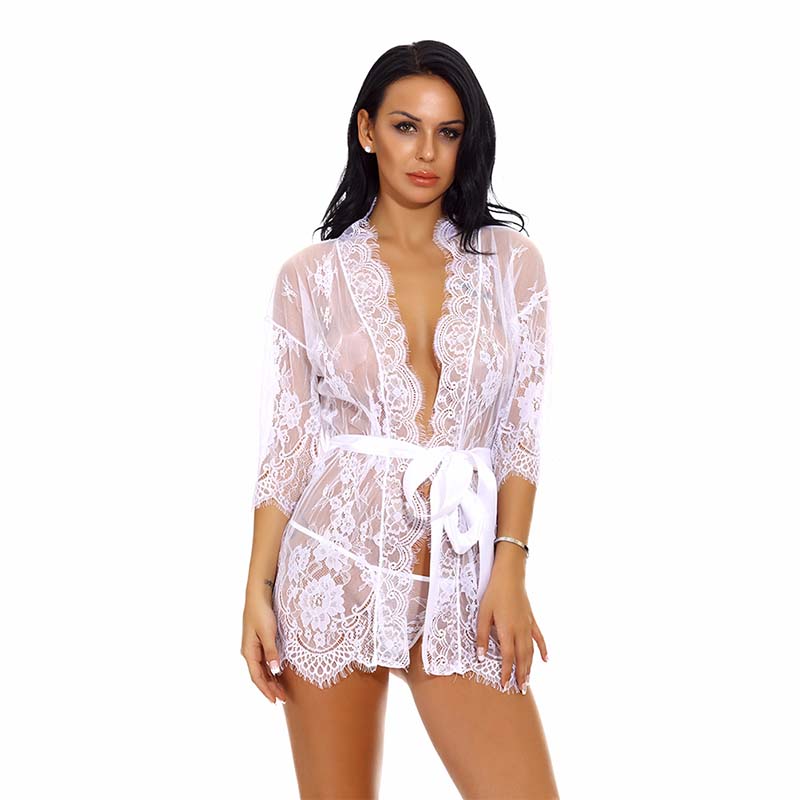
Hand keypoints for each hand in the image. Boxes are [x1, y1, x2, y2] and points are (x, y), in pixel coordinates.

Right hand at [241, 591, 286, 704]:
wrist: (258, 596)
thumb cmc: (261, 613)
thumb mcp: (267, 633)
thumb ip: (271, 652)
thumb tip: (274, 670)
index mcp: (249, 652)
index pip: (256, 677)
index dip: (265, 690)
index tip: (274, 700)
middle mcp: (249, 652)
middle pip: (259, 675)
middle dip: (270, 688)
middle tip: (282, 698)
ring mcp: (254, 647)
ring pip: (262, 669)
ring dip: (271, 680)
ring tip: (281, 690)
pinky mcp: (259, 642)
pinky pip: (264, 661)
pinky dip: (271, 670)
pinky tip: (278, 674)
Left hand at [475, 572, 547, 692]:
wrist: (509, 576)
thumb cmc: (494, 594)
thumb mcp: (483, 614)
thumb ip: (481, 636)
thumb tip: (480, 655)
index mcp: (507, 630)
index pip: (508, 657)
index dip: (507, 672)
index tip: (505, 685)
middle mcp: (520, 631)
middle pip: (522, 658)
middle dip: (521, 675)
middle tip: (520, 690)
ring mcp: (528, 626)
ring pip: (531, 651)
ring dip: (530, 667)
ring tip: (528, 681)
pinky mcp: (532, 620)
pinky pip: (539, 638)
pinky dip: (543, 649)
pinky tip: (546, 660)